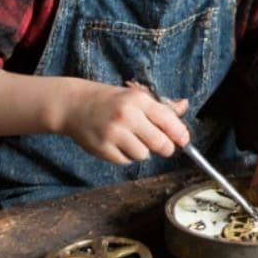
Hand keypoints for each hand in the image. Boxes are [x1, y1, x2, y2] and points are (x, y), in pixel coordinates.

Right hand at [59, 82, 190, 164]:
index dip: (180, 134)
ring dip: (142, 151)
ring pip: (144, 155)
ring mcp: (114, 133)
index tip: (184, 140)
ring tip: (130, 139)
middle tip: (161, 145)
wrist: (74, 105)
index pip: (168, 121)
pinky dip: (125, 156)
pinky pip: (126, 161)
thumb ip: (160, 106)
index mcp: (138, 100)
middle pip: (160, 143)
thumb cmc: (109, 101)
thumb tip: (184, 107)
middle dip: (165, 148)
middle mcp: (127, 116)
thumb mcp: (134, 96)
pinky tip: (117, 143)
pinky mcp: (103, 149)